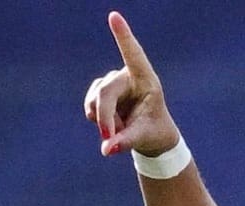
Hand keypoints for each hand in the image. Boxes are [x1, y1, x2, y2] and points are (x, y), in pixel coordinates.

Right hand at [83, 12, 180, 158]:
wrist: (151, 134)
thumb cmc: (153, 131)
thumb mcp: (143, 137)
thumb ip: (126, 142)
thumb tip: (106, 150)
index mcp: (146, 80)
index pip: (133, 55)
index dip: (123, 36)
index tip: (114, 16)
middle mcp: (128, 76)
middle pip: (106, 91)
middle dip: (104, 116)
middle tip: (107, 139)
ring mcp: (113, 81)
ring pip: (95, 98)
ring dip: (102, 119)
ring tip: (117, 130)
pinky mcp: (101, 90)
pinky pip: (91, 104)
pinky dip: (97, 118)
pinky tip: (109, 124)